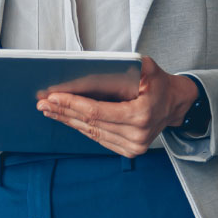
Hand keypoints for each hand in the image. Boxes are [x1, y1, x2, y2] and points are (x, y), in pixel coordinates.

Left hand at [37, 56, 195, 156]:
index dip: (72, 104)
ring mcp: (133, 146)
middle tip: (43, 103)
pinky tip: (66, 118)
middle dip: (64, 111)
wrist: (175, 103)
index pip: (97, 111)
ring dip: (68, 120)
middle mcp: (137, 135)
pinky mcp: (129, 150)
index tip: (53, 96)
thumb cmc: (159, 83)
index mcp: (141, 115)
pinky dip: (80, 128)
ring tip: (49, 110)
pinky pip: (98, 138)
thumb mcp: (147, 67)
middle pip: (90, 123)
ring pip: (91, 133)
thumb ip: (126, 66)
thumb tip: (96, 67)